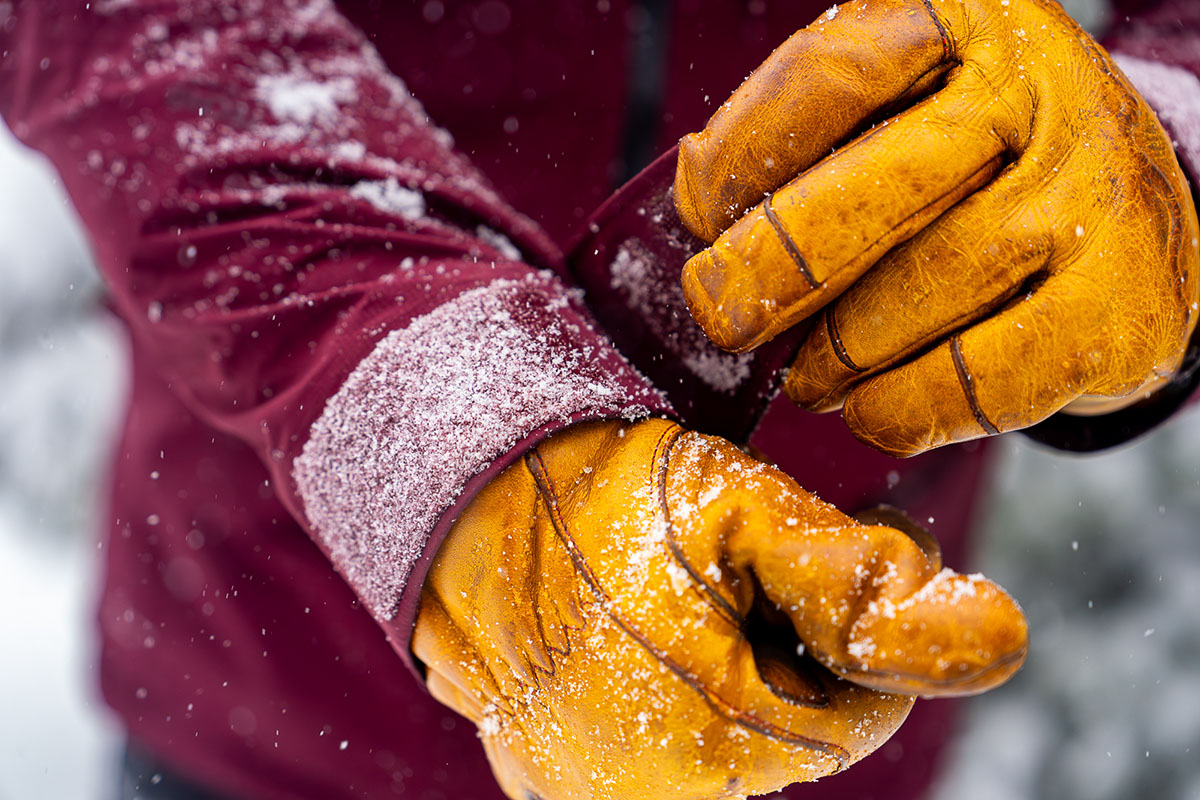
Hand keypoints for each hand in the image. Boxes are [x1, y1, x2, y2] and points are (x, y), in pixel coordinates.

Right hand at [413, 419, 1026, 799]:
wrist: (454, 498)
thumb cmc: (594, 493)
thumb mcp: (736, 511)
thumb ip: (862, 580)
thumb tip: (1003, 639)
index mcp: (712, 739)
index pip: (859, 712)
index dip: (860, 620)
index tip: (842, 539)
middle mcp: (653, 792)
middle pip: (794, 728)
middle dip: (797, 640)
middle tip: (754, 552)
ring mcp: (598, 789)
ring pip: (733, 735)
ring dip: (740, 659)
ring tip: (700, 579)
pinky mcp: (559, 771)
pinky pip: (663, 741)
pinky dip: (683, 682)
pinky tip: (653, 617)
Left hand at [674, 0, 1199, 456]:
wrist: (1135, 221)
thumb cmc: (979, 171)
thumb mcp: (899, 116)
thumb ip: (805, 142)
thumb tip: (698, 203)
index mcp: (960, 24)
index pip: (822, 83)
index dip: (739, 165)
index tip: (702, 222)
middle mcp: (1036, 94)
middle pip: (863, 200)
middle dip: (770, 274)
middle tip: (725, 317)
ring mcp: (1088, 199)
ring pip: (911, 298)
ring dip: (832, 359)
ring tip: (808, 376)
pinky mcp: (1120, 311)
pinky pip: (971, 384)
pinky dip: (898, 410)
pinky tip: (871, 407)